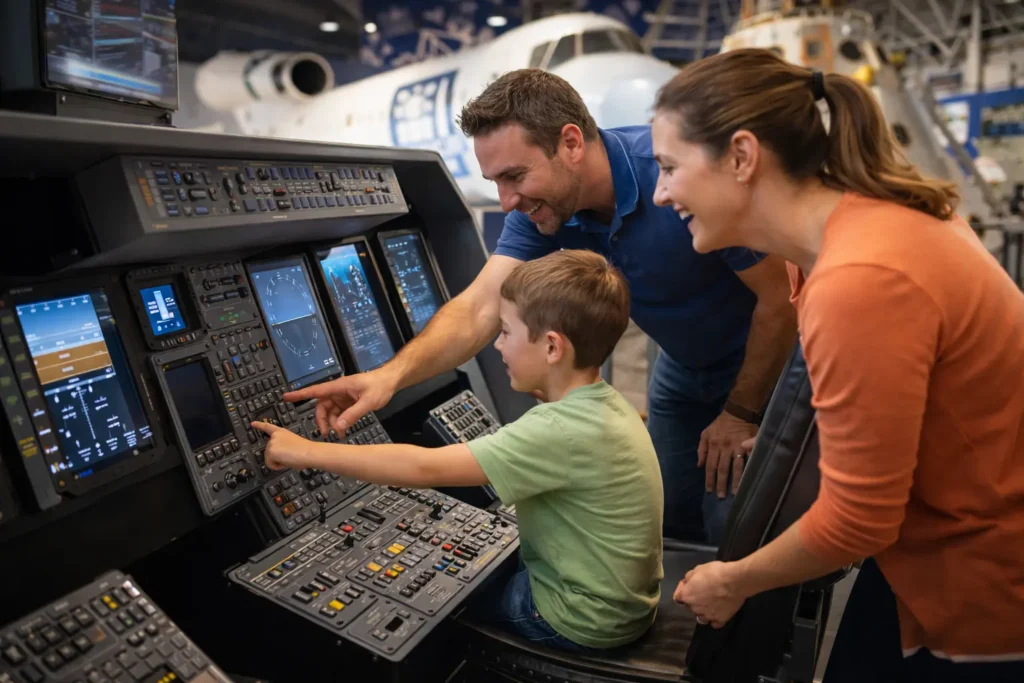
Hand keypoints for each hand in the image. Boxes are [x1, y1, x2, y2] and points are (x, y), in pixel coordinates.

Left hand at [251, 420, 312, 470]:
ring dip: (278, 462)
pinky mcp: (271, 451)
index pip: (268, 427)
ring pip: (270, 459)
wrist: (309, 452)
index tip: (252, 423)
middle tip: (290, 456)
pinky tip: (286, 462)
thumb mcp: (292, 444)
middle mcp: (275, 436)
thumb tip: (281, 455)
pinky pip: (270, 464)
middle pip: (269, 451)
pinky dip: (277, 466)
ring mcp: (272, 443)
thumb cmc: (305, 450)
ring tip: (290, 458)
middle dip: (277, 457)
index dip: (259, 425)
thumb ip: (283, 446)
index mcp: (281, 432)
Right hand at [282, 368, 398, 433]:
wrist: (390, 381)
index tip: (286, 397)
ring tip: (339, 433)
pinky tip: (344, 429)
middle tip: (327, 433)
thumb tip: (339, 426)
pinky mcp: (349, 402)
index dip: (300, 394)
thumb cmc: (379, 386)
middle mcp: (338, 391)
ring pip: (330, 411)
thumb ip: (353, 414)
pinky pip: (339, 413)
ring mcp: (343, 397)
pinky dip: (340, 421)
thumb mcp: (368, 401)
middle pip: (322, 406)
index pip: (316, 391)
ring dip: (332, 422)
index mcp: (339, 387)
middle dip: (322, 420)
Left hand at [673, 561, 746, 627]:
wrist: (735, 581)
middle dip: (694, 600)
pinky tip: (719, 612)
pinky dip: (715, 618)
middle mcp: (695, 609)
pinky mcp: (721, 620)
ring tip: (710, 604)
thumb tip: (687, 583)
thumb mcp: (698, 569)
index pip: (678, 597)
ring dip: (703, 612)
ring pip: (701, 617)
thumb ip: (689, 578)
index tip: (689, 584)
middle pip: (690, 607)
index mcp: (686, 596)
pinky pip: (715, 623)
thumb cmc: (714, 573)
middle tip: (703, 592)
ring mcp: (708, 616)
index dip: (682, 590)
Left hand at [699, 412, 757, 496]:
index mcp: (714, 445)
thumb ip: (701, 449)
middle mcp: (725, 448)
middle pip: (722, 469)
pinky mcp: (750, 445)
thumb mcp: (705, 433)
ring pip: (737, 467)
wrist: (738, 412)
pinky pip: (750, 459)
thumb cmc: (720, 424)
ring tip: (736, 493)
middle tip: (721, 496)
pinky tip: (750, 479)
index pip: (710, 466)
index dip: (709, 479)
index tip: (709, 491)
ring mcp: (738, 447)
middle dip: (721, 484)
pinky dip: (750, 469)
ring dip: (736, 481)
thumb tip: (699, 465)